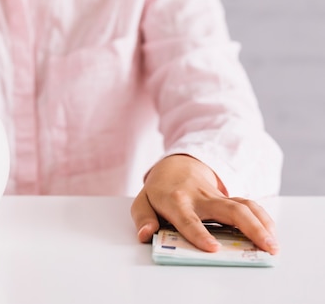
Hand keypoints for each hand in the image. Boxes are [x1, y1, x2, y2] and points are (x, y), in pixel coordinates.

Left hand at [130, 154, 278, 254]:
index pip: (188, 219)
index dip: (199, 233)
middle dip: (249, 228)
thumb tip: (145, 234)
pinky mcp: (229, 198)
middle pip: (228, 210)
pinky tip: (271, 234)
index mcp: (176, 201)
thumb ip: (142, 218)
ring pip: (244, 206)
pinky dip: (263, 219)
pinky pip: (249, 206)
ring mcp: (217, 196)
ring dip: (262, 224)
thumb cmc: (160, 190)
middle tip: (265, 248)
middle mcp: (200, 197)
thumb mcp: (143, 201)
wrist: (176, 166)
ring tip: (273, 246)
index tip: (213, 248)